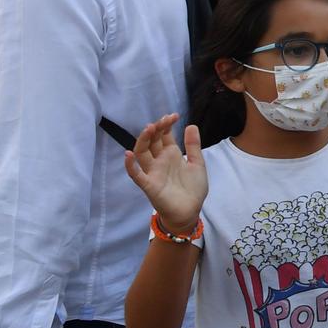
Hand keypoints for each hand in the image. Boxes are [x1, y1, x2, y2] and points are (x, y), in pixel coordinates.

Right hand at [123, 114, 206, 231]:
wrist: (190, 211)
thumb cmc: (193, 188)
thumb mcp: (197, 164)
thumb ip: (193, 146)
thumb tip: (191, 125)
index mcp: (171, 155)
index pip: (164, 136)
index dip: (166, 125)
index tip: (173, 116)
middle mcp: (159, 161)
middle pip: (152, 141)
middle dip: (156, 129)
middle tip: (164, 120)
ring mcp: (153, 172)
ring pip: (142, 153)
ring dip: (144, 140)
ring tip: (149, 128)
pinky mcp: (149, 185)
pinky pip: (136, 175)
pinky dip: (131, 166)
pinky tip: (129, 155)